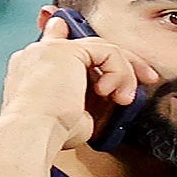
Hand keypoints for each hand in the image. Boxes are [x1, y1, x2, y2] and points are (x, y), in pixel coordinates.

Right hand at [0, 16, 158, 148]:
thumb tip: (106, 101)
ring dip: (123, 72)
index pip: (57, 41)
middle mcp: (38, 53)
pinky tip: (113, 92)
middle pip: (87, 45)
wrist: (31, 134)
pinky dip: (118, 72)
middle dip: (121, 61)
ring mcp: (50, 48)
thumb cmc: (48, 135)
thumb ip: (87, 103)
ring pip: (101, 48)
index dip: (84, 46)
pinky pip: (106, 52)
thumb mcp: (73, 118)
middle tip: (145, 77)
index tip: (101, 57)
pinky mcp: (66, 49)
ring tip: (124, 99)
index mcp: (32, 69)